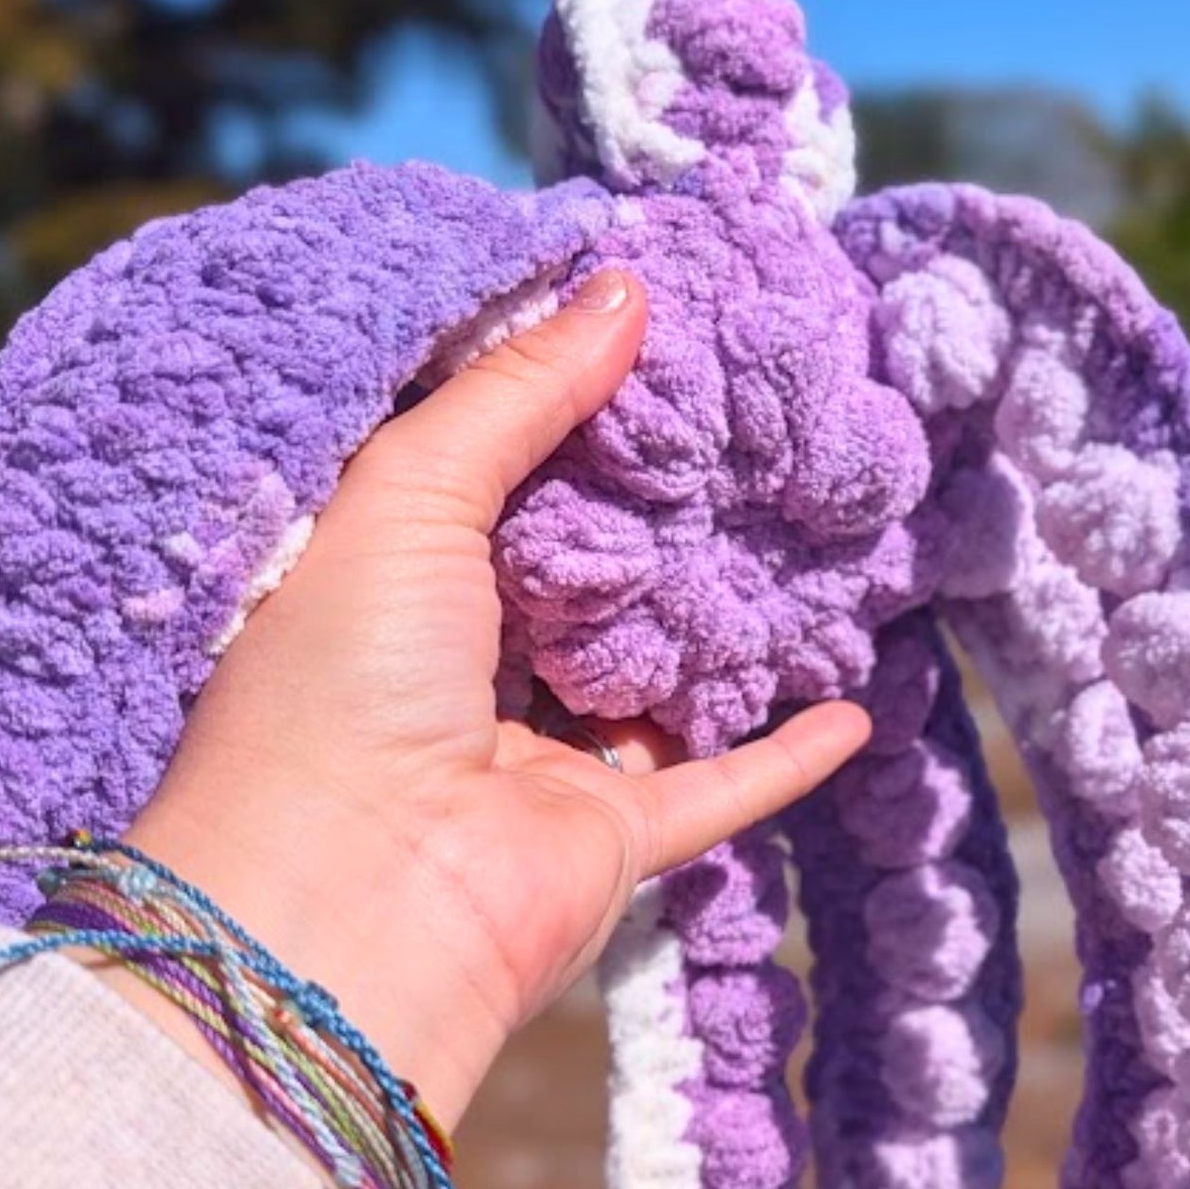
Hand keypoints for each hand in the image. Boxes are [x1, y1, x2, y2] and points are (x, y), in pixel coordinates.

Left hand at [108, 268, 869, 1133]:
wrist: (347, 904)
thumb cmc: (342, 679)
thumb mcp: (407, 493)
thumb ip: (517, 392)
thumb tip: (621, 284)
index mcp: (389, 589)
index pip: (484, 483)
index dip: (554, 413)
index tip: (640, 338)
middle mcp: (459, 675)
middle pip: (580, 581)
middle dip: (650, 518)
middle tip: (744, 428)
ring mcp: (539, 762)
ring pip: (652, 681)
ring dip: (717, 631)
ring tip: (797, 550)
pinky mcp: (613, 840)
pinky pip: (717, 786)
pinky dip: (783, 755)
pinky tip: (847, 712)